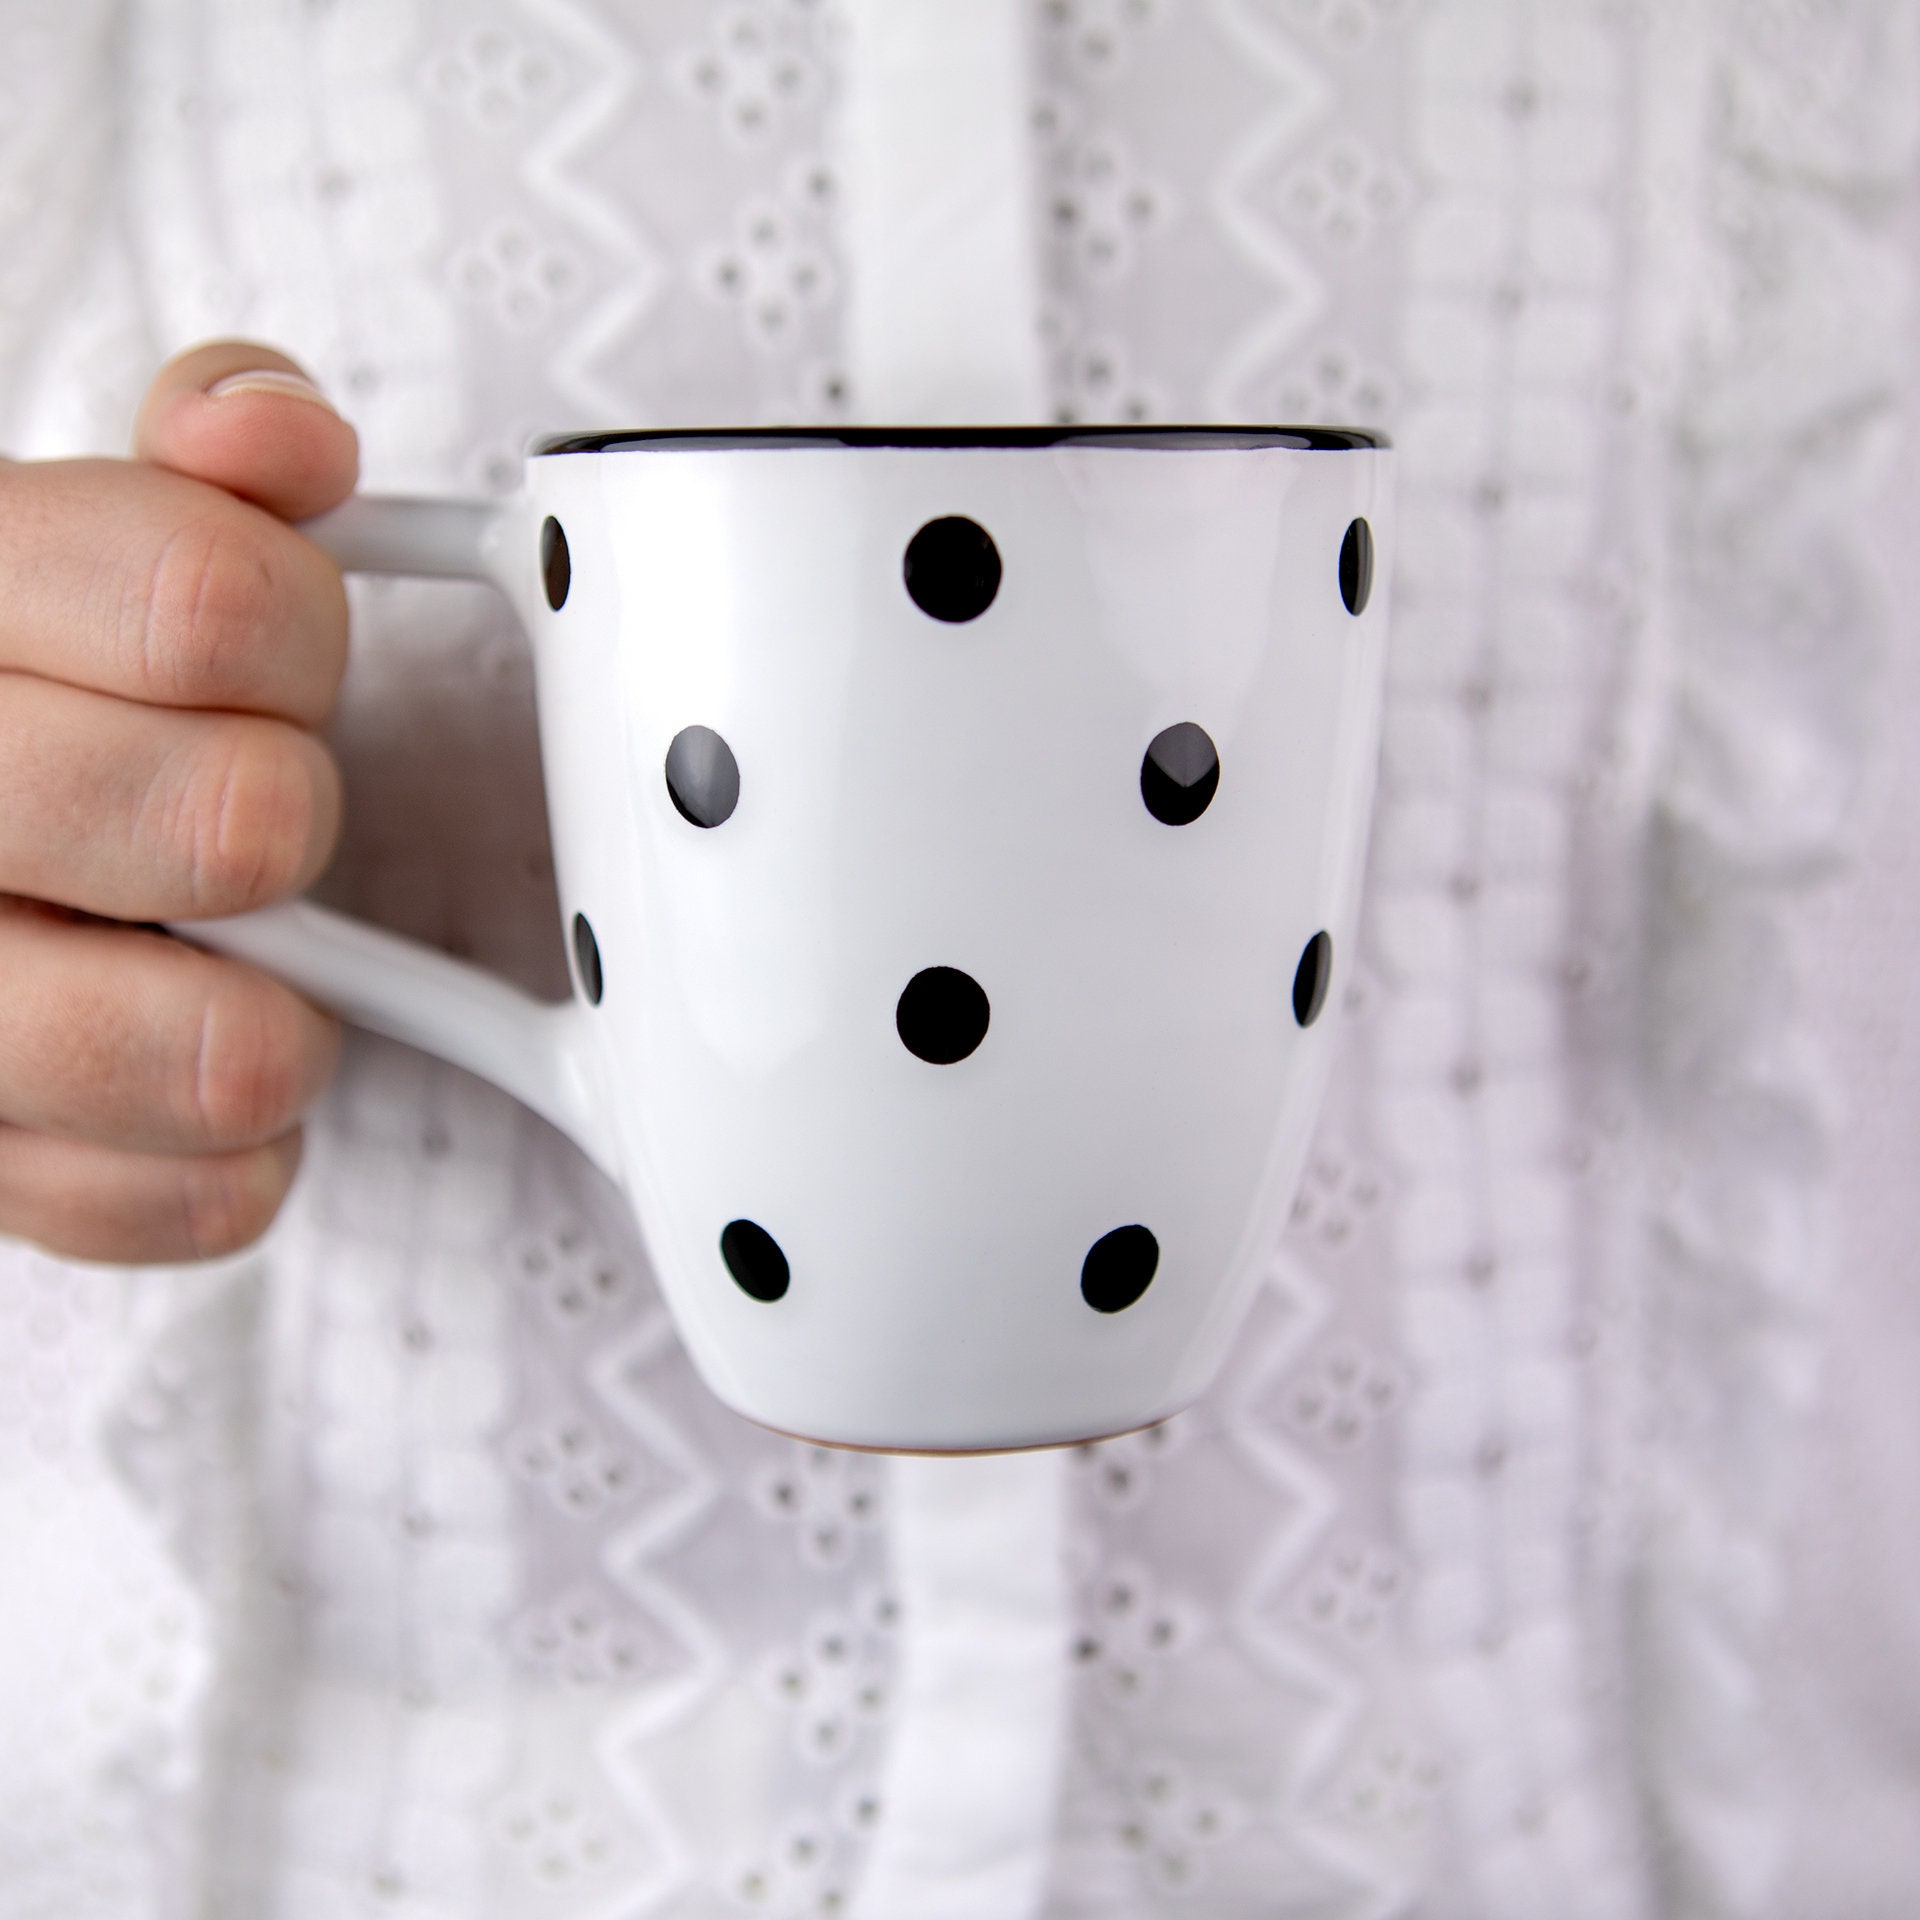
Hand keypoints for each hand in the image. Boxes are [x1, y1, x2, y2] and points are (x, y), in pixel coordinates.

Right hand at [0, 341, 358, 1262]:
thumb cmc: (55, 695)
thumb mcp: (101, 540)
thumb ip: (201, 472)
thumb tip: (277, 438)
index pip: (212, 602)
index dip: (303, 637)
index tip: (281, 660)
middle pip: (232, 823)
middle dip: (285, 817)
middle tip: (257, 824)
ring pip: (164, 1044)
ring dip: (259, 1026)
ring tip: (261, 998)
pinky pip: (138, 1202)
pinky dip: (217, 1171)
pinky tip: (203, 1106)